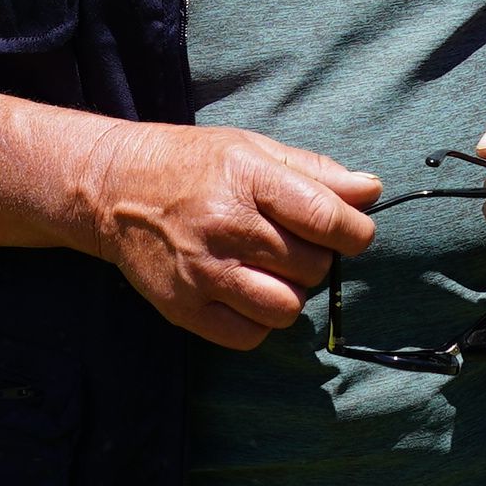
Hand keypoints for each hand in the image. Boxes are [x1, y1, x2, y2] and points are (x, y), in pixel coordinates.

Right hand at [68, 123, 378, 349]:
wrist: (113, 189)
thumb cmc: (192, 165)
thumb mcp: (252, 149)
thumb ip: (314, 172)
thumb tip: (371, 190)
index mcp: (247, 178)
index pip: (324, 216)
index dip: (355, 232)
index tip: (354, 233)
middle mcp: (226, 226)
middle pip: (312, 266)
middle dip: (317, 258)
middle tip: (294, 245)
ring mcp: (203, 271)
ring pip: (286, 307)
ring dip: (291, 292)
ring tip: (271, 272)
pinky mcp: (184, 307)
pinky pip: (250, 335)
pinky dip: (258, 320)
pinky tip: (246, 293)